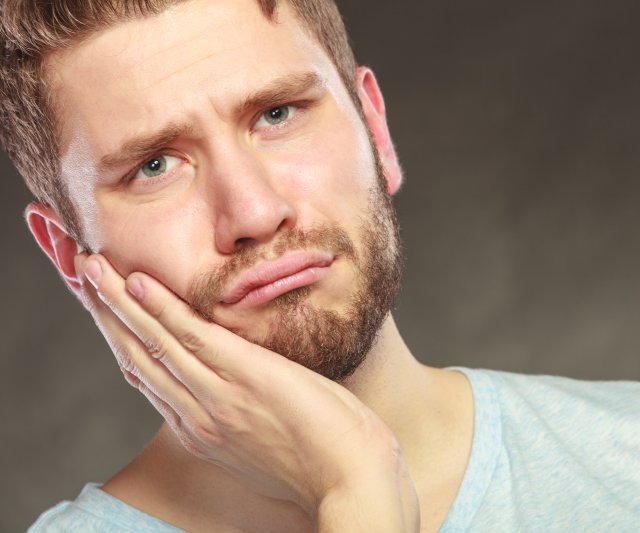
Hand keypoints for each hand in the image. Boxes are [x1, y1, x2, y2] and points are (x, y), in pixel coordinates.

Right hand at [75, 253, 418, 531]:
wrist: (351, 476)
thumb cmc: (321, 461)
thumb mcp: (263, 444)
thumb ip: (240, 419)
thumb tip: (241, 400)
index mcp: (202, 429)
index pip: (149, 379)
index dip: (123, 342)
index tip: (106, 315)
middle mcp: (197, 414)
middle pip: (137, 357)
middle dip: (104, 315)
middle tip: (81, 277)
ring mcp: (217, 394)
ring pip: (151, 341)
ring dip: (115, 301)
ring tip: (90, 267)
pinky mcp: (243, 374)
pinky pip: (189, 334)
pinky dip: (158, 307)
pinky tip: (135, 282)